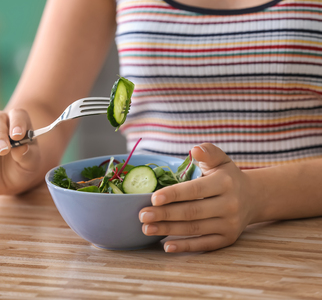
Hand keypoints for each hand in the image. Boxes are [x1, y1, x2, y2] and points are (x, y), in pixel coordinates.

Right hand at [0, 109, 40, 194]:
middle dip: (0, 134)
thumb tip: (21, 147)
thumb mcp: (31, 164)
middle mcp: (1, 124)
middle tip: (3, 149)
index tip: (18, 135)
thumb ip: (27, 155)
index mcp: (19, 124)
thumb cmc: (23, 167)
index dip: (17, 123)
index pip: (18, 115)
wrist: (10, 181)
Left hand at [139, 143, 256, 252]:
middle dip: (165, 214)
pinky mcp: (227, 239)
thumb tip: (194, 150)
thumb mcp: (221, 160)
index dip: (173, 194)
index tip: (152, 198)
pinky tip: (166, 246)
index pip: (195, 190)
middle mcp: (229, 205)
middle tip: (142, 215)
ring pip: (194, 228)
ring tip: (146, 228)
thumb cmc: (228, 177)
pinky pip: (203, 244)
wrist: (254, 198)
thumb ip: (208, 152)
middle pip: (192, 212)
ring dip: (168, 230)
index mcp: (225, 183)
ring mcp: (229, 224)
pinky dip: (184, 246)